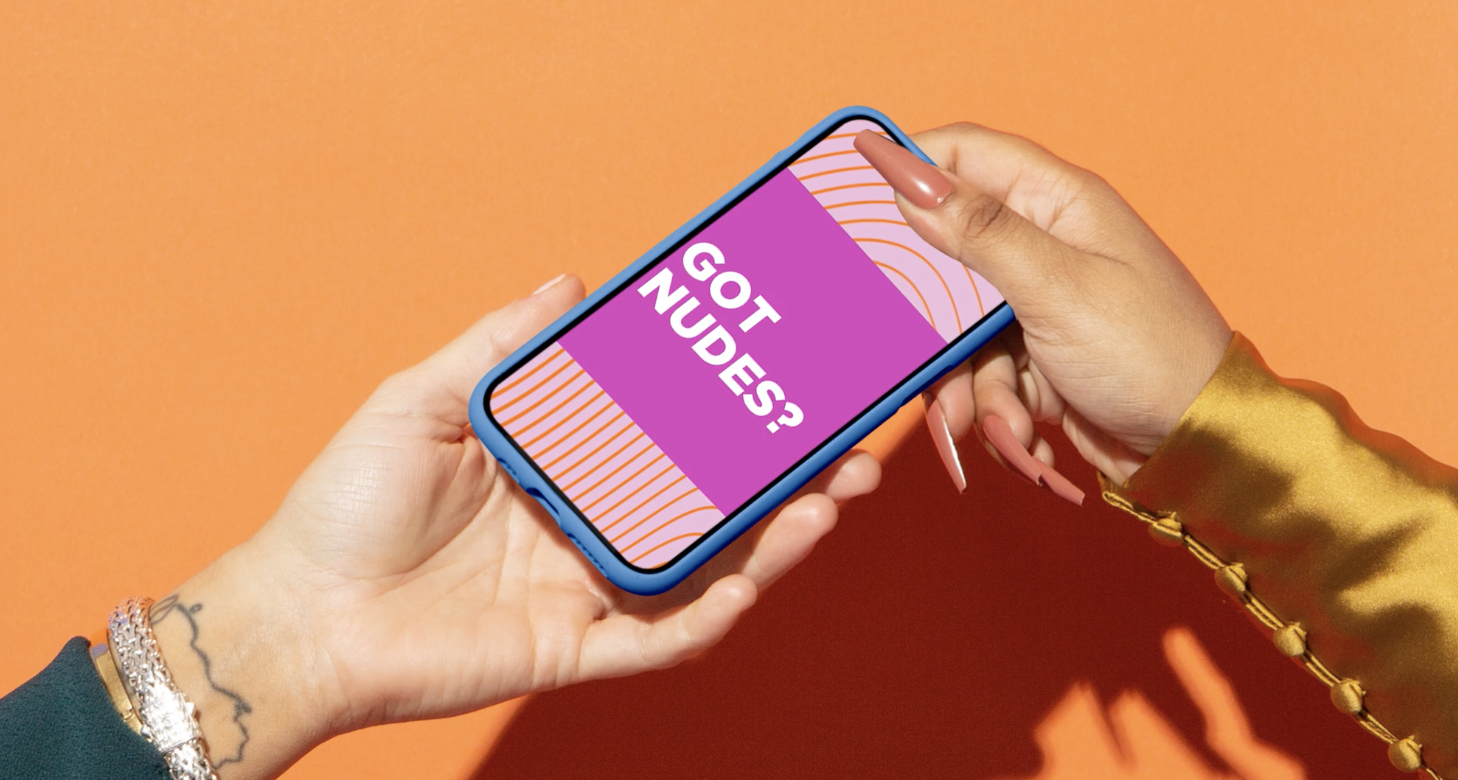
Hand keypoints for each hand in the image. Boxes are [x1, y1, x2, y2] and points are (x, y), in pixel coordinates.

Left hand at [150, 275, 880, 779]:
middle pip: (712, 504)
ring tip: (830, 501)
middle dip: (788, 480)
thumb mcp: (422, 402)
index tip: (789, 376)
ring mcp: (589, 590)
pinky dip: (711, 616)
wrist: (298, 616)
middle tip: (850, 448)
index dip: (734, 412)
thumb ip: (500, 347)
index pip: (672, 435)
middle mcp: (591, 526)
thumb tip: (572, 283)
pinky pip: (660, 639)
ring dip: (775, 541)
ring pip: (706, 569)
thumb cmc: (347, 505)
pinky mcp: (576, 650)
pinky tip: (752, 581)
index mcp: (565, 466)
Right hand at [854, 124, 1230, 490]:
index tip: (852, 196)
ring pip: (956, 328)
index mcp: (1058, 203)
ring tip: (1003, 421)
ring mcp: (1038, 302)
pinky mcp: (1035, 355)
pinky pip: (980, 371)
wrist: (1199, 448)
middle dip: (934, 319)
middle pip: (946, 257)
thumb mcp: (1057, 288)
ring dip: (970, 382)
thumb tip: (909, 178)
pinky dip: (994, 407)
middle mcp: (1044, 244)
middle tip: (924, 352)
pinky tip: (1024, 433)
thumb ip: (979, 232)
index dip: (907, 166)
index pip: (964, 155)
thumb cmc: (1150, 355)